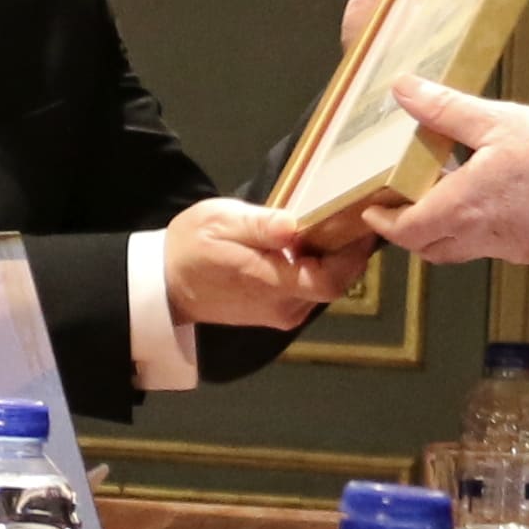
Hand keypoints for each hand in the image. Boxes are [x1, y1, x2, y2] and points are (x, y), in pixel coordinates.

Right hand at [163, 196, 361, 330]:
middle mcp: (283, 306)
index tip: (363, 221)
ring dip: (335, 259)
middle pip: (335, 283)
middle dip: (349, 251)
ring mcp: (282, 313)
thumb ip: (259, 226)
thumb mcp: (219, 221)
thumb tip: (293, 225)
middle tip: (354, 214)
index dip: (353, 254)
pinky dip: (318, 267)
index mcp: (270, 283)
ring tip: (335, 223)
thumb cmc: (190, 246)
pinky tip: (311, 244)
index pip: (330, 279)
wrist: (166, 283)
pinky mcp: (278, 313)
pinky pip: (310, 290)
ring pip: (325, 287)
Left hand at [376, 77, 528, 264]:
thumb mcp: (498, 120)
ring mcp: (515, 248)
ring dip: (451, 232)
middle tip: (406, 207)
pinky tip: (503, 204)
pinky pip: (503, 247)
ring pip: (467, 249)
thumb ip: (446, 109)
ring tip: (454, 197)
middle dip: (412, 233)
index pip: (408, 232)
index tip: (373, 213)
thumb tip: (404, 90)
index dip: (385, 224)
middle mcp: (484, 236)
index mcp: (463, 207)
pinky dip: (488, 231)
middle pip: (432, 249)